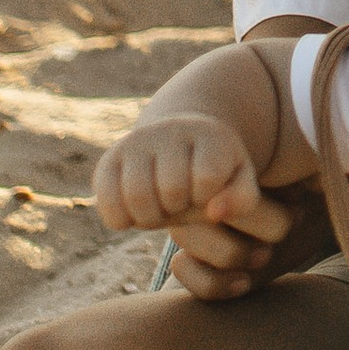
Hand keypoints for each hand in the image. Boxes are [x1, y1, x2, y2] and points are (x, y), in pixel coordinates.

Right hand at [96, 112, 269, 244]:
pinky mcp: (109, 159)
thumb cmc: (215, 171)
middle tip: (181, 205)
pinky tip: (135, 214)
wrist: (179, 143)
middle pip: (171, 190)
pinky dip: (120, 219)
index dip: (205, 197)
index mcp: (209, 135)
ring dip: (150, 217)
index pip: (206, 178)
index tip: (205, 193)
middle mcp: (170, 130)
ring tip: (161, 210)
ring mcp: (136, 142)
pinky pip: (107, 201)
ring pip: (136, 195)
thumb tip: (214, 213)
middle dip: (179, 209)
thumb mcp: (239, 181)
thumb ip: (241, 199)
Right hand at [164, 174, 348, 299]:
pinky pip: (184, 271)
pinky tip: (242, 284)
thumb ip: (345, 180)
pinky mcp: (192, 256)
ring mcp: (195, 222)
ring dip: (232, 256)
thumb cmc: (310, 191)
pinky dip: (211, 282)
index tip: (299, 211)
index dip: (269, 203)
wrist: (293, 212)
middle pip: (210, 210)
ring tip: (264, 258)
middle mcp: (211, 188)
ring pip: (192, 240)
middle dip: (255, 228)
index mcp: (240, 162)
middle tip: (284, 233)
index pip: (233, 176)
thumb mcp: (326, 182)